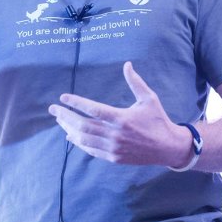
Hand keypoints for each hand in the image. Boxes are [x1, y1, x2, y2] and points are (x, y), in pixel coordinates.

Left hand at [48, 62, 188, 165]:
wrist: (168, 147)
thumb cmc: (158, 119)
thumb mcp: (149, 98)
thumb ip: (135, 82)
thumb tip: (127, 64)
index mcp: (122, 118)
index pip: (93, 110)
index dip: (76, 103)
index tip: (63, 97)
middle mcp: (115, 134)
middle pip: (83, 125)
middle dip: (65, 116)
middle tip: (52, 109)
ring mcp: (113, 148)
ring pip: (84, 139)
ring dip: (69, 128)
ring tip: (59, 120)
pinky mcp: (114, 157)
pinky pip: (90, 150)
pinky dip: (79, 142)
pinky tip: (70, 135)